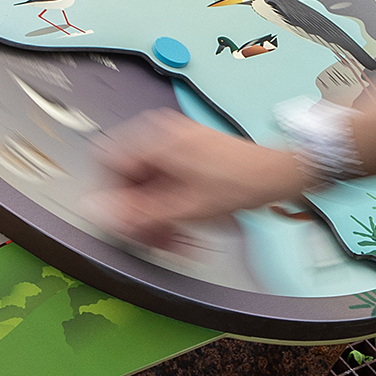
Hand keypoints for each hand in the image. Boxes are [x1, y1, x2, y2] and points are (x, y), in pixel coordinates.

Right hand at [89, 110, 309, 247]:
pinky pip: (166, 183)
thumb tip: (98, 210)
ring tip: (173, 241)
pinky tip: (183, 228)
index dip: (110, 198)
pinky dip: (170, 207)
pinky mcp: (188, 155)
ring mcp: (176, 143)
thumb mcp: (182, 207)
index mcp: (153, 137)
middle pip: (129, 179)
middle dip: (140, 215)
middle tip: (152, 240)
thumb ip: (136, 211)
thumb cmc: (240, 181)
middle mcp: (161, 134)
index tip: (120, 222)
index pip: (107, 163)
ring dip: (156, 216)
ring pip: (148, 185)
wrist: (277, 175)